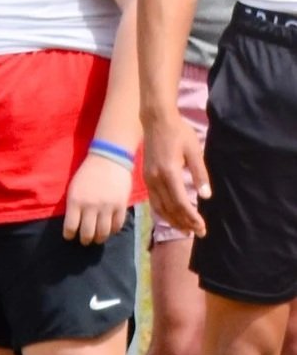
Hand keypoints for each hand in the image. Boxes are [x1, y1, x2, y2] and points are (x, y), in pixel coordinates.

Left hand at [63, 149, 133, 244]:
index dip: (69, 235)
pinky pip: (117, 225)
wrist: (109, 159)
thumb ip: (73, 207)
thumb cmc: (88, 174)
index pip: (70, 227)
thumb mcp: (73, 189)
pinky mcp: (121, 205)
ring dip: (99, 238)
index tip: (70, 236)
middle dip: (85, 240)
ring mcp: (107, 206)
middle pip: (87, 233)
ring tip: (97, 238)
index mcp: (75, 202)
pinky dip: (113, 230)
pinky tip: (110, 229)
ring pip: (103, 232)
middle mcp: (91, 206)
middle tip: (85, 240)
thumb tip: (73, 225)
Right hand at [142, 108, 209, 239]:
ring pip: (160, 208)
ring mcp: (149, 180)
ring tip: (186, 230)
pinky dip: (164, 212)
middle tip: (198, 233)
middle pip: (169, 209)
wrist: (156, 121)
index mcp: (169, 173)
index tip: (202, 227)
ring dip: (173, 220)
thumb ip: (200, 173)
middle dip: (184, 222)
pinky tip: (172, 217)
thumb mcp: (194, 150)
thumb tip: (206, 196)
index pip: (181, 202)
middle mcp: (156, 180)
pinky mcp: (147, 178)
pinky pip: (154, 201)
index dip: (191, 217)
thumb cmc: (179, 133)